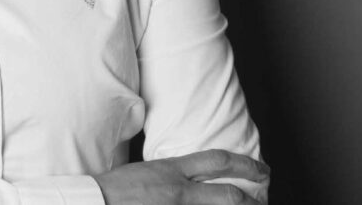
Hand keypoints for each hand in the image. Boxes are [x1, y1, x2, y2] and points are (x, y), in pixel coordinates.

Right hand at [92, 149, 269, 203]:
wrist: (96, 200)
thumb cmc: (115, 187)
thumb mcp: (146, 169)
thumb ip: (171, 172)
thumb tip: (189, 175)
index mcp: (172, 169)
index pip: (217, 161)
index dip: (245, 165)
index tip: (261, 170)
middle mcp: (179, 190)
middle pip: (228, 194)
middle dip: (252, 199)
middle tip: (264, 200)